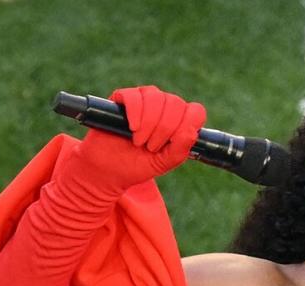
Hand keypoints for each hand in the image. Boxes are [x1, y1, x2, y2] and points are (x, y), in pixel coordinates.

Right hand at [64, 85, 206, 194]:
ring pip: (156, 97)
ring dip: (149, 123)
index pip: (196, 111)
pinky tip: (132, 128)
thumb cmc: (138, 165)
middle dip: (164, 130)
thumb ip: (180, 150)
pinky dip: (135, 113)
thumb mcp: (164, 163)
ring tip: (139, 141)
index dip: (186, 126)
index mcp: (179, 121)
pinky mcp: (123, 98)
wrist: (108, 170)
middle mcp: (164, 106)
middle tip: (150, 147)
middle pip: (176, 104)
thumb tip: (190, 131)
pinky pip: (134, 96)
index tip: (172, 143)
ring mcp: (144, 99)